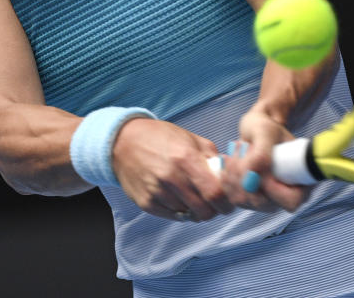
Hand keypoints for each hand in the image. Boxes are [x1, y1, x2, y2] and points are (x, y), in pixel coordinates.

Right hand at [112, 117, 233, 221]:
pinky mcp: (145, 203)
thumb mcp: (190, 138)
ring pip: (189, 215)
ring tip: (193, 196)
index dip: (226, 202)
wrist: (123, 141)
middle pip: (203, 210)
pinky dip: (180, 211)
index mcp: (186, 158)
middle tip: (214, 203)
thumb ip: (212, 156)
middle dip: (213, 210)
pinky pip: (172, 216)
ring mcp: (156, 192)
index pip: (214, 193)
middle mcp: (170, 177)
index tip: (229, 203)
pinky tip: (178, 198)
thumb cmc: (161, 137)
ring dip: (196, 210)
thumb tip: (230, 174)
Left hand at [220, 108, 310, 212]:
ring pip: (243, 200)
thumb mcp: (266, 133)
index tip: (257, 164)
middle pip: (261, 202)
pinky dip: (226, 176)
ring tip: (236, 148)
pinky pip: (232, 196)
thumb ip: (262, 154)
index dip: (272, 188)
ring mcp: (266, 201)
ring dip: (233, 172)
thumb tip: (252, 177)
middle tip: (241, 146)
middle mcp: (285, 197)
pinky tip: (228, 158)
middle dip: (245, 175)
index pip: (290, 201)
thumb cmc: (267, 128)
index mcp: (301, 182)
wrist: (256, 130)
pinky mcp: (249, 199)